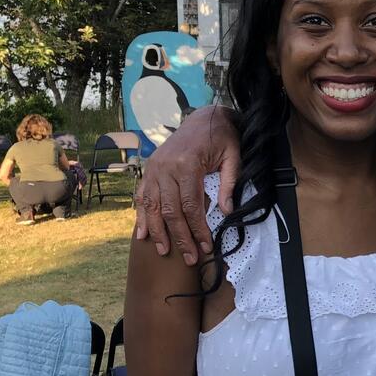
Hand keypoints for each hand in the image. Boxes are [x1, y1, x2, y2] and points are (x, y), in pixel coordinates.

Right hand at [133, 107, 240, 264]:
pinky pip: (142, 196)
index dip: (198, 229)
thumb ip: (230, 183)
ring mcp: (154, 168)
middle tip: (190, 258)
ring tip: (164, 252)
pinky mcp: (149, 169)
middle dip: (180, 237)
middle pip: (170, 210)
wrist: (204, 118)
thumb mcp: (233, 156)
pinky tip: (142, 234)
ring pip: (152, 206)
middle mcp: (166, 167)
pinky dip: (141, 215)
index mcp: (187, 164)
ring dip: (158, 232)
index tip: (206, 247)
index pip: (191, 205)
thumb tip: (227, 212)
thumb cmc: (222, 138)